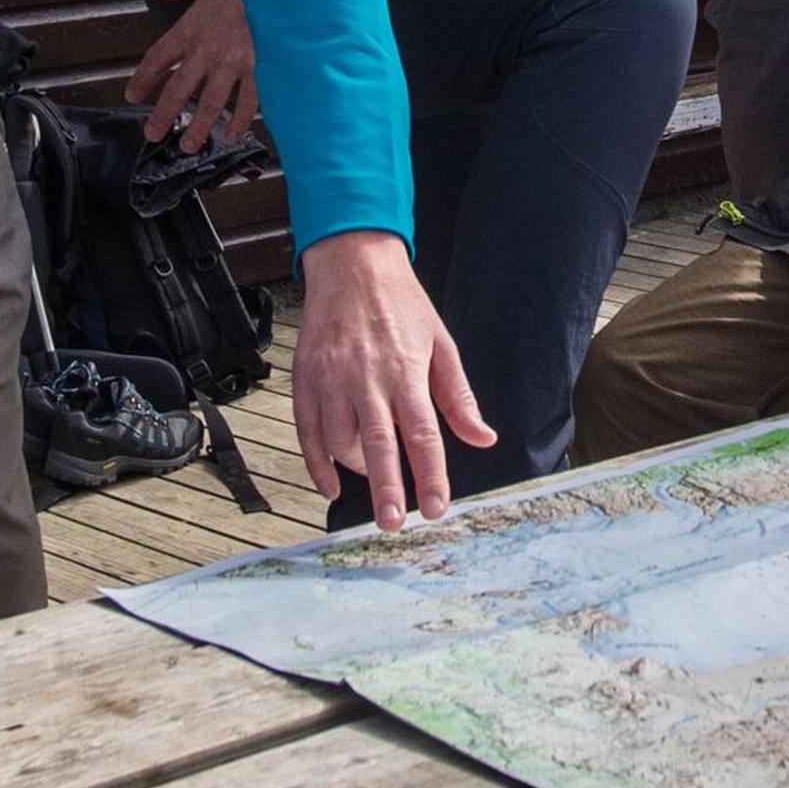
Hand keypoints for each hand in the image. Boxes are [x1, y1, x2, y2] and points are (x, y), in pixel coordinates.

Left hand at [128, 0, 258, 152]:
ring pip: (212, 102)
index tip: (132, 95)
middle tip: (153, 134)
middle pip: (178, 89)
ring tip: (189, 146)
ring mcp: (234, 62)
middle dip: (163, 115)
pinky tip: (232, 135)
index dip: (142, 79)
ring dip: (199, 126)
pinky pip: (249, 100)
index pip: (157, 58)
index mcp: (190, 27)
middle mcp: (208, 49)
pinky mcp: (259, 67)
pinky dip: (241, 120)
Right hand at [294, 231, 494, 529]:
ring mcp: (332, 378)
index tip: (436, 507)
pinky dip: (315, 464)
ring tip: (376, 480)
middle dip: (387, 490)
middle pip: (378, 445)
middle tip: (394, 524)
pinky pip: (306, 431)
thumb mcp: (441, 344)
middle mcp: (367, 377)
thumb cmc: (401, 304)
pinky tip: (330, 484)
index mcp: (406, 371)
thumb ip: (458, 398)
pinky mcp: (306, 377)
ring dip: (357, 470)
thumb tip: (483, 438)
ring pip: (339, 441)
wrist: (353, 264)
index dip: (430, 475)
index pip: (422, 433)